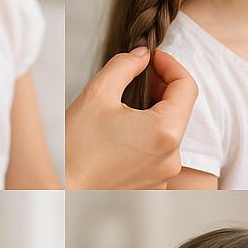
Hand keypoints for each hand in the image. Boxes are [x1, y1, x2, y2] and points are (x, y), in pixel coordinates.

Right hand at [65, 49, 197, 189]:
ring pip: (170, 131)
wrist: (59, 191)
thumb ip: (125, 66)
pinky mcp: (154, 185)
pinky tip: (125, 130)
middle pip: (180, 110)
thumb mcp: (98, 93)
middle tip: (139, 75)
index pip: (187, 87)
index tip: (153, 58)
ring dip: (155, 111)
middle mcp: (172, 157)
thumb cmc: (75, 149)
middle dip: (162, 87)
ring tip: (128, 103)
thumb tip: (142, 56)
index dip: (171, 65)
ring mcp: (164, 174)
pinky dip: (149, 135)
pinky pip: (160, 152)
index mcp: (165, 132)